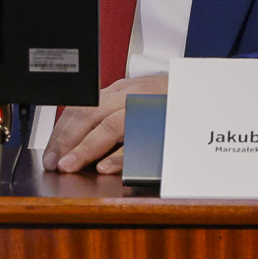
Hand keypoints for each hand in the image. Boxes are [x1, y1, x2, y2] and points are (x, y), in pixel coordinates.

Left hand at [42, 73, 164, 174]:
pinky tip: (106, 167)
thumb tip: (79, 142)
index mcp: (120, 91)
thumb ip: (112, 115)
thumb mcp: (137, 100)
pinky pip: (138, 139)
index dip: (62, 131)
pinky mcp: (162, 123)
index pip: (81, 107)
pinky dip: (121, 155)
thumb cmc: (170, 100)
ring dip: (86, 148)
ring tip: (71, 166)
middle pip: (89, 114)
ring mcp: (146, 107)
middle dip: (66, 140)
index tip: (50, 153)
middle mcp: (130, 95)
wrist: (207, 90)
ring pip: (110, 124)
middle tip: (54, 163)